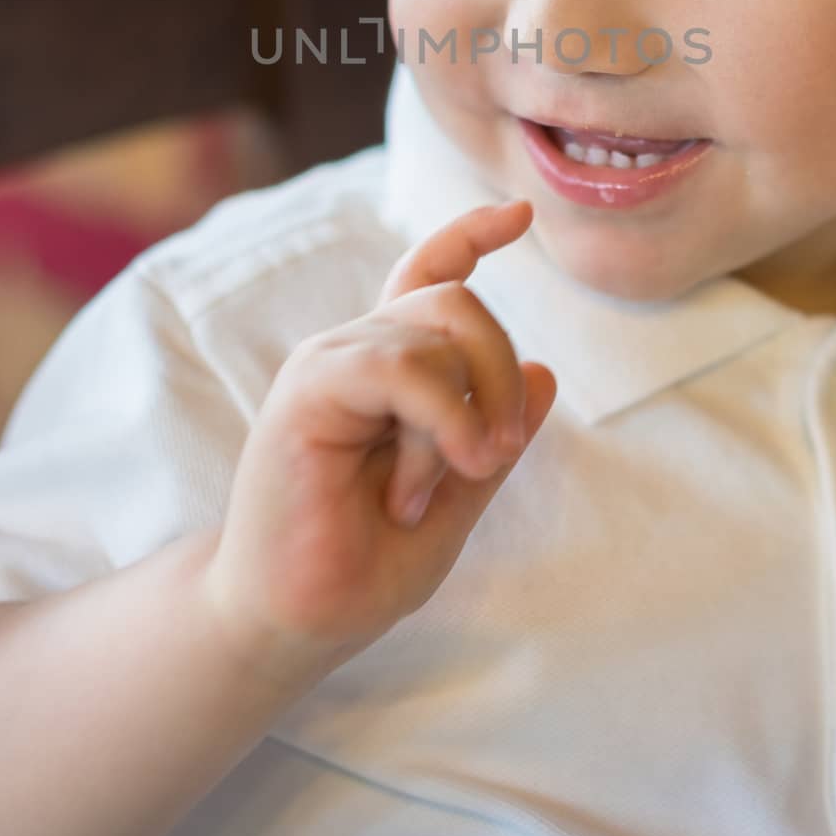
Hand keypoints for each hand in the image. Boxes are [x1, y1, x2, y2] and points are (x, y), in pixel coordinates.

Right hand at [202, 199, 555, 682]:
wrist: (291, 620)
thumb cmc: (363, 564)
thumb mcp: (456, 498)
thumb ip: (495, 435)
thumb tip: (543, 372)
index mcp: (388, 368)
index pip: (431, 274)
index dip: (473, 235)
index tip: (521, 214)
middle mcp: (359, 351)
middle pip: (457, 300)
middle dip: (498, 369)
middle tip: (494, 456)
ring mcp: (331, 363)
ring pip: (438, 332)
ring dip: (462, 419)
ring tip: (432, 492)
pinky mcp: (309, 388)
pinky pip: (401, 365)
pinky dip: (437, 420)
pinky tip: (425, 480)